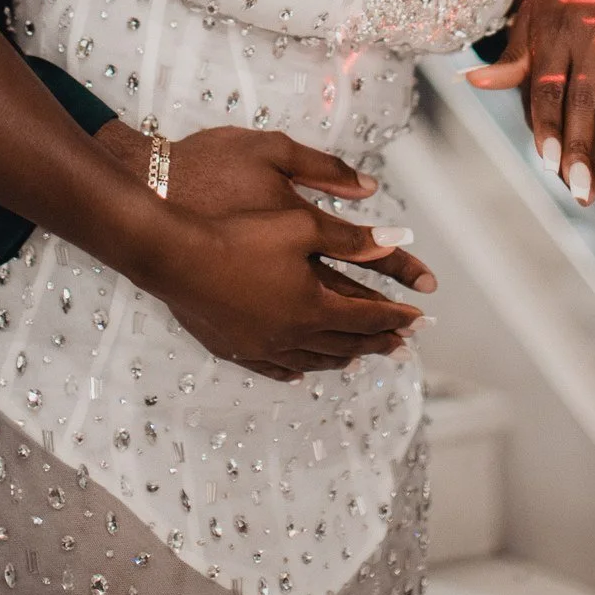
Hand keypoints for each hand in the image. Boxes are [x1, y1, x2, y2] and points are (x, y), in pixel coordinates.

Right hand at [140, 195, 432, 379]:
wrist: (174, 253)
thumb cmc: (237, 230)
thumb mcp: (301, 223)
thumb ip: (351, 236)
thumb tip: (398, 241)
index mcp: (313, 306)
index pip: (367, 315)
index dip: (396, 316)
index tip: (421, 319)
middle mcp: (291, 336)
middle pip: (345, 343)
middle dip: (378, 341)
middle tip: (404, 344)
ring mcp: (260, 346)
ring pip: (312, 360)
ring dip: (340, 356)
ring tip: (359, 356)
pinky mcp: (232, 347)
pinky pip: (274, 367)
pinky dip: (296, 369)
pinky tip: (300, 372)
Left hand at [464, 0, 594, 232]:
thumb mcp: (530, 19)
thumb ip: (513, 59)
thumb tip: (470, 81)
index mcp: (550, 39)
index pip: (545, 91)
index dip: (546, 127)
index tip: (547, 164)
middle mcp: (584, 39)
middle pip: (580, 100)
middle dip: (581, 145)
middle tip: (580, 190)